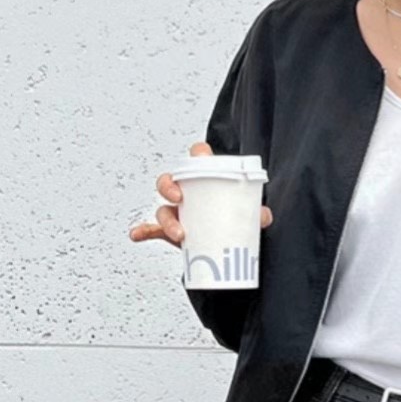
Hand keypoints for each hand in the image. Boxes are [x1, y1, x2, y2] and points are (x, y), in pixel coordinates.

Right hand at [128, 141, 273, 248]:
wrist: (224, 246)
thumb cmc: (230, 219)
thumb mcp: (245, 214)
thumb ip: (255, 213)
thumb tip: (263, 216)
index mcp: (205, 180)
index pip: (198, 157)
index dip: (197, 155)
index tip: (200, 160)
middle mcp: (187, 193)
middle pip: (169, 180)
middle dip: (169, 186)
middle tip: (179, 198)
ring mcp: (177, 212)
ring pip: (163, 209)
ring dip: (166, 220)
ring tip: (180, 234)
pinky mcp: (169, 231)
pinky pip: (152, 229)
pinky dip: (143, 231)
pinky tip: (137, 234)